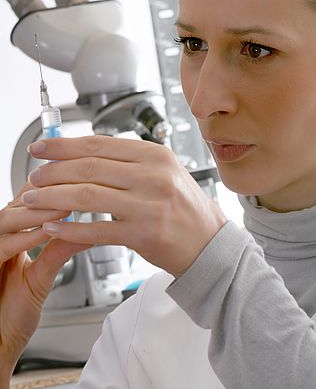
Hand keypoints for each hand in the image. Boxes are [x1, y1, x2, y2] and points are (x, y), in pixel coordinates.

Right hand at [0, 184, 86, 373]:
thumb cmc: (9, 317)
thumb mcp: (40, 278)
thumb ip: (58, 252)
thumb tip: (87, 233)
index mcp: (7, 240)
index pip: (26, 204)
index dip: (50, 189)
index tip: (77, 181)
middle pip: (16, 205)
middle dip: (45, 196)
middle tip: (73, 188)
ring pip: (6, 220)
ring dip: (36, 212)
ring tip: (65, 207)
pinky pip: (1, 247)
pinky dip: (25, 237)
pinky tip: (45, 232)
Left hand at [25, 136, 227, 277]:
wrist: (210, 244)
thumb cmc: (185, 210)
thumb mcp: (165, 174)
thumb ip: (130, 163)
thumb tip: (85, 155)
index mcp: (156, 156)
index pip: (100, 144)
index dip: (64, 145)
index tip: (41, 148)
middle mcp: (154, 176)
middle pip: (89, 167)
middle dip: (53, 171)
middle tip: (33, 176)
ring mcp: (149, 205)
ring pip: (87, 196)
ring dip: (53, 197)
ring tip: (33, 200)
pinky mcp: (144, 234)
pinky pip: (96, 230)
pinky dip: (70, 229)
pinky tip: (53, 227)